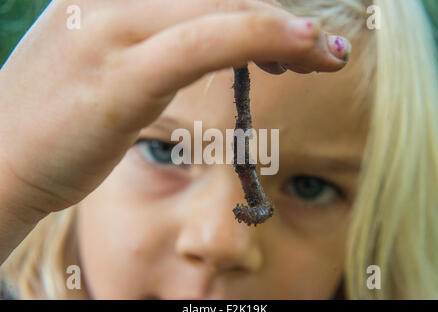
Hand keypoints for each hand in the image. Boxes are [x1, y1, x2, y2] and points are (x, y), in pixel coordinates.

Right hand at [0, 0, 350, 221]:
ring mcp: (111, 28)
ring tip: (326, 55)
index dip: (256, 7)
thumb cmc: (59, 121)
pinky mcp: (120, 74)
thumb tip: (205, 39)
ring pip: (222, 7)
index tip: (293, 33)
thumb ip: (152, 42)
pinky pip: (202, 43)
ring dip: (285, 29)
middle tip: (324, 47)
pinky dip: (257, 38)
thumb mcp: (106, 64)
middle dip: (281, 16)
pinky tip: (301, 48)